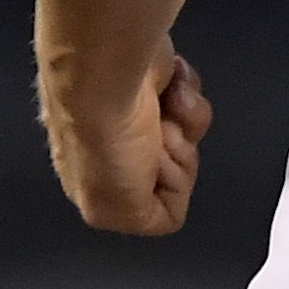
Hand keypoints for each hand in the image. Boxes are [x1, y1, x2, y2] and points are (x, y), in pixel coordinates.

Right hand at [43, 39, 213, 235]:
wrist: (105, 68)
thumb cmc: (104, 136)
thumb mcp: (114, 208)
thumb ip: (142, 220)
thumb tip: (161, 207)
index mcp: (95, 182)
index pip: (155, 206)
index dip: (164, 190)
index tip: (152, 172)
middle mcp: (114, 148)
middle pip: (177, 170)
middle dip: (176, 155)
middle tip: (156, 138)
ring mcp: (138, 113)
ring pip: (189, 138)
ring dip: (184, 124)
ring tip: (163, 108)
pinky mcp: (157, 82)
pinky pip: (193, 104)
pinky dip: (187, 95)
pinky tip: (169, 87)